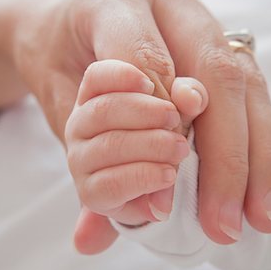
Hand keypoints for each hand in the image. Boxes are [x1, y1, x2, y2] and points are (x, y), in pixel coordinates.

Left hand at [0, 0, 270, 251]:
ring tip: (260, 215)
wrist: (60, 24)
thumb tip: (92, 238)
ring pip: (244, 81)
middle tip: (225, 221)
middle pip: (215, 71)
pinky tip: (263, 183)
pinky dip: (258, 138)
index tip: (171, 184)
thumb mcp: (53, 102)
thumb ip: (78, 159)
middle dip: (226, 155)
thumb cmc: (55, 58)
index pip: (149, 60)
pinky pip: (249, 87)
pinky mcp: (215, 36)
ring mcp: (195, 14)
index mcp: (113, 1)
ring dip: (256, 154)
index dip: (166, 122)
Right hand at [65, 59, 206, 241]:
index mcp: (95, 98)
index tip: (151, 83)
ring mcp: (80, 160)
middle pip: (103, 109)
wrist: (154, 190)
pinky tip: (168, 175)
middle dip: (145, 112)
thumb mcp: (179, 111)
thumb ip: (188, 96)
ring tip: (180, 149)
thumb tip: (191, 97)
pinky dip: (144, 177)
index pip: (96, 77)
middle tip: (175, 119)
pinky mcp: (90, 193)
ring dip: (151, 145)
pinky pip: (111, 183)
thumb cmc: (163, 140)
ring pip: (109, 145)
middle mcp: (80, 126)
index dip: (121, 76)